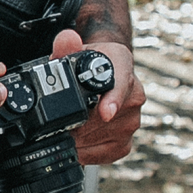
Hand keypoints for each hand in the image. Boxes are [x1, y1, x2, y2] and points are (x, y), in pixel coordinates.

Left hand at [50, 29, 143, 165]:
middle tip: (57, 123)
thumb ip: (66, 45)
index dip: (113, 99)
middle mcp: (135, 95)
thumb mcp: (75, 51)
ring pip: (100, 137)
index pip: (122, 82)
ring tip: (65, 127)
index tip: (105, 112)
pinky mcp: (125, 144)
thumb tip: (66, 39)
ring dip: (78, 137)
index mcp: (123, 66)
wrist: (102, 76)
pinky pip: (102, 153)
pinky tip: (75, 140)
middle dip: (78, 122)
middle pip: (105, 117)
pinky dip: (83, 151)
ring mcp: (132, 121)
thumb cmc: (88, 65)